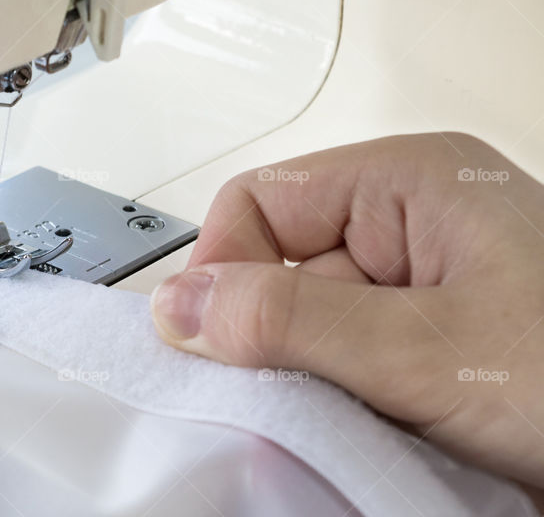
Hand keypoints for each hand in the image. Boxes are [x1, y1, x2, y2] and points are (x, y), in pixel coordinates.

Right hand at [151, 133, 543, 491]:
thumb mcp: (425, 350)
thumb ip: (290, 321)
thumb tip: (180, 306)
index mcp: (410, 182)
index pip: (258, 202)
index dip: (226, 271)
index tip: (217, 341)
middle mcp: (410, 223)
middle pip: (277, 265)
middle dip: (280, 337)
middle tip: (319, 390)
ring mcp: (418, 285)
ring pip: (305, 322)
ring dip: (317, 376)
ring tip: (375, 411)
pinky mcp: (424, 338)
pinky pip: (341, 359)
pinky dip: (343, 398)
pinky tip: (384, 422)